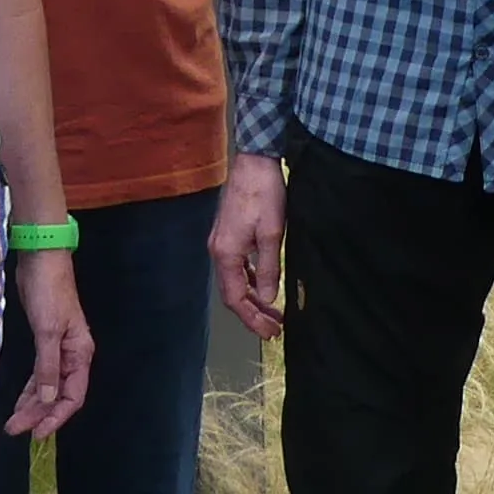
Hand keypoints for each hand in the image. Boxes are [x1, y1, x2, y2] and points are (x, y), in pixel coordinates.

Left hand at [6, 249, 93, 436]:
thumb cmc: (49, 293)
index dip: (55, 417)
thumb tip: (46, 400)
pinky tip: (21, 400)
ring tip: (14, 422)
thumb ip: (47, 367)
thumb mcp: (48, 331)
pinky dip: (30, 388)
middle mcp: (73, 356)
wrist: (41, 260)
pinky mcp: (45, 341)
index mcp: (80, 355)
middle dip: (39, 414)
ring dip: (33, 404)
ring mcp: (59, 349)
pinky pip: (39, 373)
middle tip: (15, 429)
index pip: (72, 397)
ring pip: (48, 386)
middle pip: (59, 394)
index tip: (36, 433)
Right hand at [209, 153, 287, 339]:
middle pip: (232, 293)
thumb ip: (268, 268)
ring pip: (235, 280)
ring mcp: (222, 242)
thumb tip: (268, 298)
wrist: (255, 161)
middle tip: (275, 328)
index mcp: (226, 253)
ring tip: (274, 312)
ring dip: (253, 298)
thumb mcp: (272, 234)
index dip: (252, 319)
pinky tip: (264, 285)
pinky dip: (250, 281)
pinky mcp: (229, 234)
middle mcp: (219, 250)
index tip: (271, 332)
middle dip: (253, 313)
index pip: (235, 298)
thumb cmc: (264, 193)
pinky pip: (237, 266)